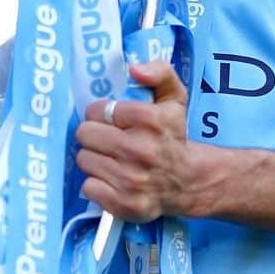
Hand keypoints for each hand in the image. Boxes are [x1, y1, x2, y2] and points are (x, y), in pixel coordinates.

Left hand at [74, 61, 189, 222]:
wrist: (190, 181)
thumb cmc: (172, 136)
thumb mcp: (174, 97)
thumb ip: (159, 72)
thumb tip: (134, 68)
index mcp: (150, 120)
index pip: (98, 110)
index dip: (101, 114)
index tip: (113, 121)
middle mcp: (141, 150)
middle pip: (85, 134)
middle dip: (94, 135)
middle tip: (109, 140)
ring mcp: (132, 180)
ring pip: (84, 160)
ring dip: (94, 159)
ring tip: (112, 160)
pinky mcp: (126, 204)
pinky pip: (88, 187)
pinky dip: (97, 184)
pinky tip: (112, 180)